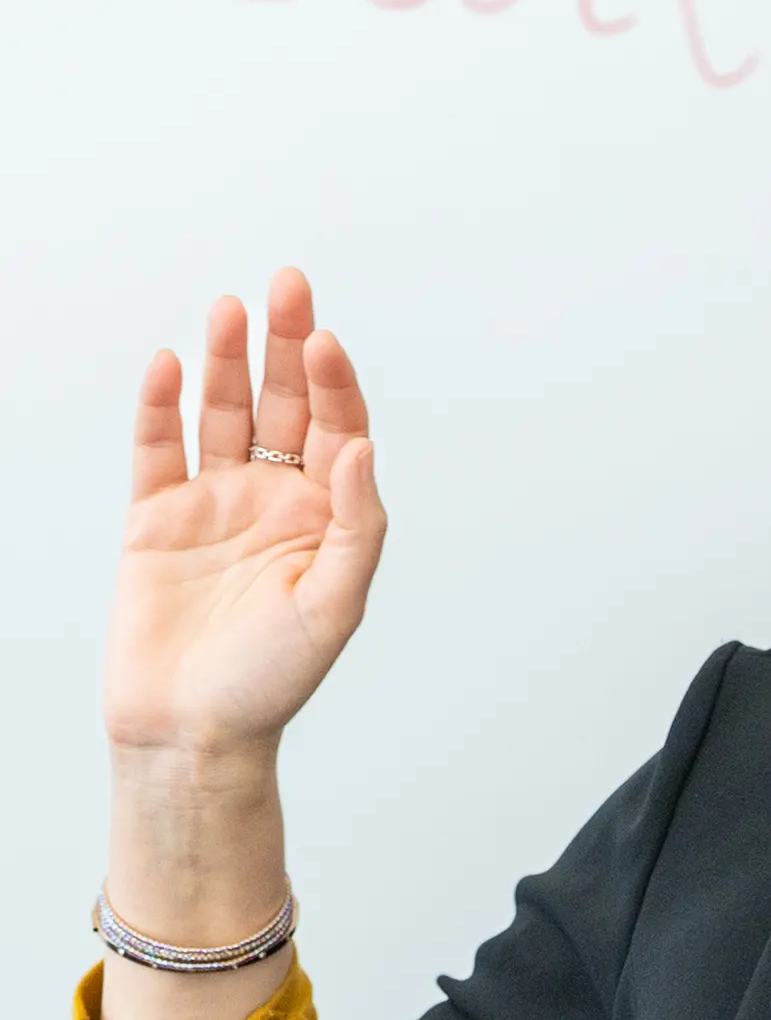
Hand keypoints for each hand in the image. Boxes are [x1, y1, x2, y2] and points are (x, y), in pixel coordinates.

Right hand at [105, 269, 386, 762]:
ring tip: (229, 308)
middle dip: (287, 344)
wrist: (191, 735)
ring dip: (227, 360)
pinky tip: (167, 363)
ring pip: (223, 413)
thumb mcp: (334, 607)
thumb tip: (364, 448)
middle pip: (285, 404)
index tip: (325, 342)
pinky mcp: (156, 519)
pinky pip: (158, 448)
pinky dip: (159, 405)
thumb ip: (356, 526)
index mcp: (327, 518)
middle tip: (288, 284)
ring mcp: (213, 504)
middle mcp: (274, 500)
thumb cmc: (271, 682)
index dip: (334, 384)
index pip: (338, 431)